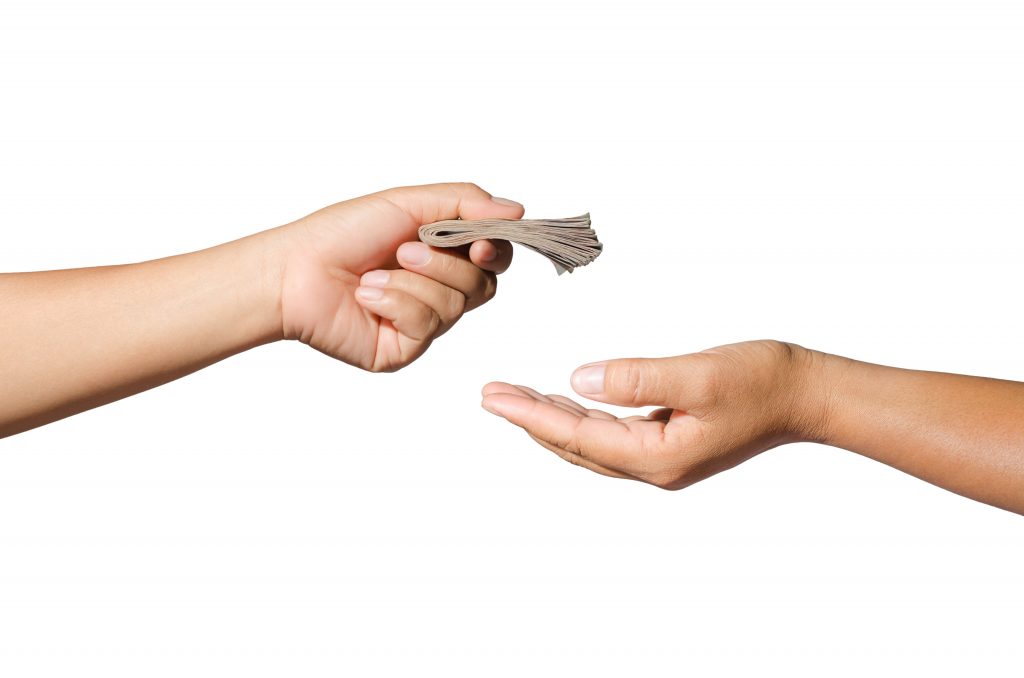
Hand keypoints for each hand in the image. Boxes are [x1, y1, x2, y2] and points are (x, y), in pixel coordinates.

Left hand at [276, 183, 522, 371]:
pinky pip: (426, 327)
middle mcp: (438, 290)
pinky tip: (367, 297)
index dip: (496, 251)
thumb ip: (465, 203)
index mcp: (442, 254)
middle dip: (445, 264)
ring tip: (375, 274)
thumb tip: (517, 210)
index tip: (480, 243)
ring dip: (413, 282)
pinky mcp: (404, 349)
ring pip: (455, 307)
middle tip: (404, 251)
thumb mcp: (408, 203)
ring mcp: (422, 323)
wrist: (294, 270)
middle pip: (483, 286)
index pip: (494, 258)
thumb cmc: (342, 234)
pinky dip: (395, 303)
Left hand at [481, 340, 828, 488]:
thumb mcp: (698, 375)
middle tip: (490, 396)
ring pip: (590, 443)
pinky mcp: (670, 443)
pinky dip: (582, 418)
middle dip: (530, 420)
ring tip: (516, 399)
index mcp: (657, 457)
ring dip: (552, 420)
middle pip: (575, 445)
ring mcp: (662, 459)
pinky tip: (567, 402)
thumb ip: (636, 379)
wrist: (806, 394)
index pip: (576, 435)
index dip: (530, 416)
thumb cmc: (761, 380)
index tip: (493, 397)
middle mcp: (654, 467)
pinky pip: (610, 436)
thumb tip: (577, 380)